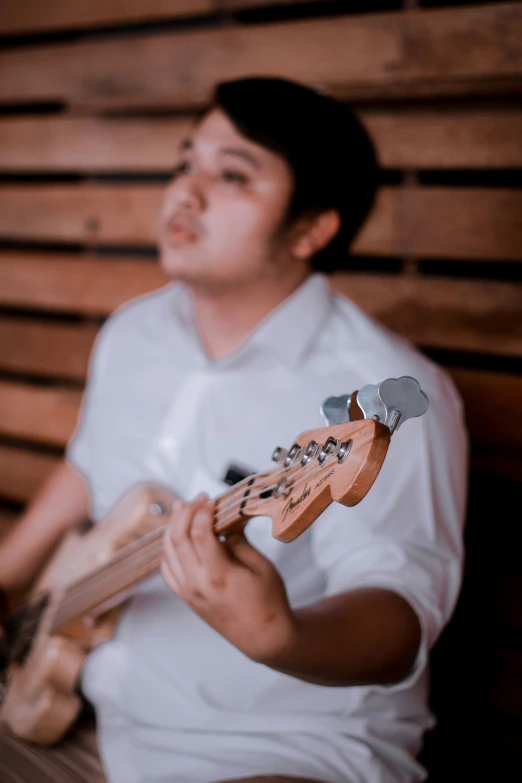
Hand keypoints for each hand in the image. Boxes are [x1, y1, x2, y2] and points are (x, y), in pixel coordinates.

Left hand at [160, 495, 296, 662]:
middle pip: (177, 539)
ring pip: (167, 553)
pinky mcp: (187, 598)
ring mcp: (189, 593)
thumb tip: (225, 520)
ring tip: (182, 511)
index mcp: (218, 576)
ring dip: (172, 528)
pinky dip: (168, 550)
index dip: (202, 512)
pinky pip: (167, 570)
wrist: (265, 637)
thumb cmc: (269, 601)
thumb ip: (239, 541)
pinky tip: (176, 538)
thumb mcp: (261, 566)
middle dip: (185, 513)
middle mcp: (198, 585)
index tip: (211, 500)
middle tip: (196, 500)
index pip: (199, 534)